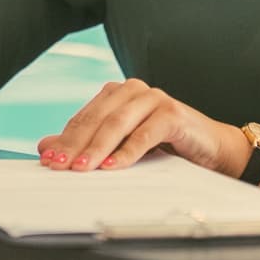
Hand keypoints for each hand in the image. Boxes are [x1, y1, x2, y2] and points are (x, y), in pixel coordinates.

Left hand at [37, 79, 243, 175]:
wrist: (214, 151)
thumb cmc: (167, 148)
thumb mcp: (122, 147)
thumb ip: (87, 143)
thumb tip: (46, 146)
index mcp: (117, 94)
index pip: (84, 117)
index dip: (64, 139)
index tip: (47, 160)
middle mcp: (134, 90)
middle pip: (96, 119)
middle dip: (75, 144)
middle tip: (58, 165)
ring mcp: (154, 99)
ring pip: (117, 124)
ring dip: (97, 148)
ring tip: (81, 168)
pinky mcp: (173, 113)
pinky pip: (144, 134)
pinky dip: (127, 152)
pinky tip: (112, 166)